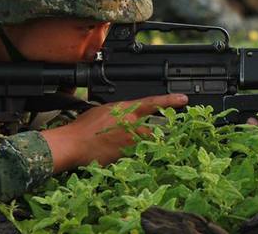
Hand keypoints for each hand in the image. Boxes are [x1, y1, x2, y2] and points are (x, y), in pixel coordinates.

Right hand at [41, 93, 187, 172]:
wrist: (74, 144)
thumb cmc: (85, 126)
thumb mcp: (106, 110)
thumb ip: (123, 111)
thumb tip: (130, 114)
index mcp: (128, 110)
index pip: (154, 103)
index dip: (170, 101)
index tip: (184, 99)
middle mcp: (133, 125)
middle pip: (153, 130)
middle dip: (149, 134)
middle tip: (137, 137)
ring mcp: (131, 142)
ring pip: (143, 144)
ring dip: (136, 146)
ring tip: (115, 145)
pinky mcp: (127, 157)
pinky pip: (133, 156)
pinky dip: (127, 156)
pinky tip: (111, 153)